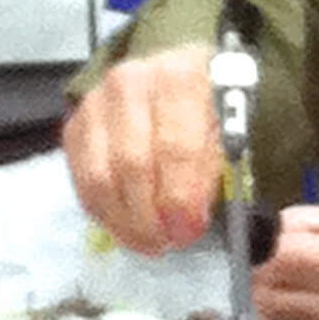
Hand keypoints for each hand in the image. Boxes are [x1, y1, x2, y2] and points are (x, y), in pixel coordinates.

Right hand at [63, 44, 220, 252]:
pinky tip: (128, 225)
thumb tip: (235, 222)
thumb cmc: (217, 110)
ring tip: (151, 240)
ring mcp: (97, 102)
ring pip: (100, 177)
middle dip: (151, 215)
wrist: (183, 79)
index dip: (181, 198)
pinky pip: (82, 181)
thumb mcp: (241, 129)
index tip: (189, 230)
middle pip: (132, 164)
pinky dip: (105, 211)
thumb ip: (232, 167)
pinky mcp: (77, 125)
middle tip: (170, 241)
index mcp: (182, 78)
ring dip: (125, 220)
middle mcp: (132, 83)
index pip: (175, 147)